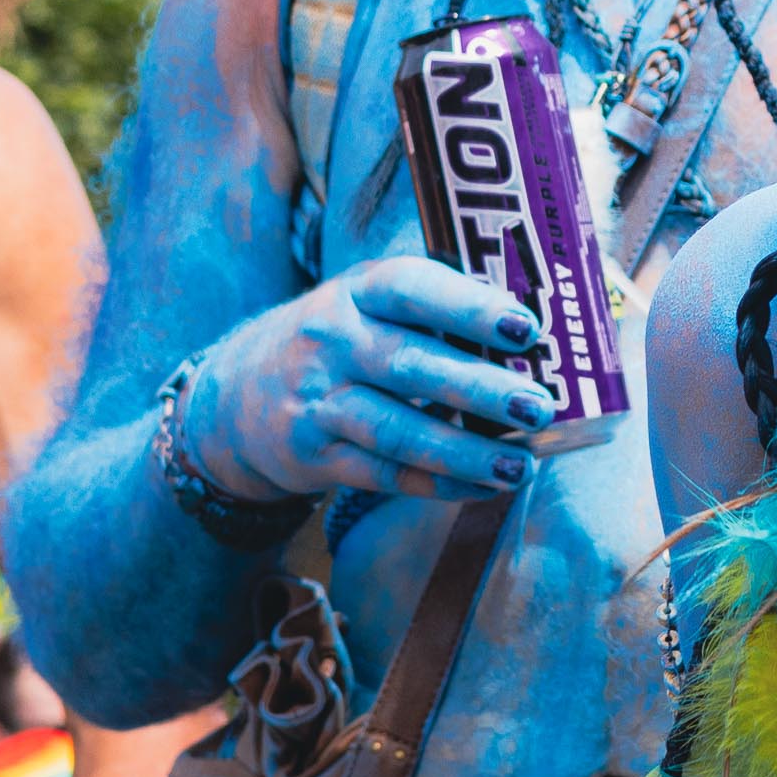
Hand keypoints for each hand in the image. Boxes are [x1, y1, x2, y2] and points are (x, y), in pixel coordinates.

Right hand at [182, 258, 558, 503]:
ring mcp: (318, 401)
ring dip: (463, 452)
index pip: (412, 288)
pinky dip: (436, 484)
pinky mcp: (314, 455)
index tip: (525, 327)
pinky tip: (484, 487)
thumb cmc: (341, 337)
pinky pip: (382, 474)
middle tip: (539, 405)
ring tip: (520, 465)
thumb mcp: (371, 303)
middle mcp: (332, 342)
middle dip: (479, 388)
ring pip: (396, 430)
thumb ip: (439, 307)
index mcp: (358, 291)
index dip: (469, 307)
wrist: (236, 394)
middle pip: (411, 365)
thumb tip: (539, 328)